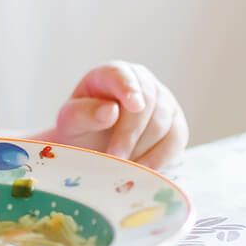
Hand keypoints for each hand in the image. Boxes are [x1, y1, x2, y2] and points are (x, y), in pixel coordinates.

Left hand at [47, 62, 187, 168]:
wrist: (95, 150)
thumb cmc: (81, 131)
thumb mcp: (69, 123)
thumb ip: (82, 114)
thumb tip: (109, 111)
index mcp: (111, 74)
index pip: (121, 74)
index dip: (128, 88)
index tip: (133, 105)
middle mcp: (142, 83)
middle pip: (147, 102)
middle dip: (131, 133)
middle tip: (115, 157)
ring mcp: (163, 103)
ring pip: (163, 123)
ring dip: (143, 148)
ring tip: (124, 168)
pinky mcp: (176, 126)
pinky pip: (176, 140)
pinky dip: (160, 158)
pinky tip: (144, 171)